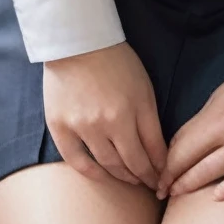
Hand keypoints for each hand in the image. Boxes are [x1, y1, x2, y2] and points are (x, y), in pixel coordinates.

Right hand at [43, 41, 167, 189]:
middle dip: (145, 176)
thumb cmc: (115, 60)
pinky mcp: (61, 127)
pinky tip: (102, 175)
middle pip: (133, 162)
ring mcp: (83, 126)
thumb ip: (150, 120)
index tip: (162, 175)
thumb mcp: (143, 85)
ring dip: (122, 176)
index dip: (160, 168)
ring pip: (108, 165)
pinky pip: (77, 161)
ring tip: (130, 179)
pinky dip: (92, 173)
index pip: (153, 150)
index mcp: (135, 107)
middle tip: (149, 183)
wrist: (77, 41)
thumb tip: (157, 152)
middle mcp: (110, 121)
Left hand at [155, 58, 223, 201]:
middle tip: (160, 189)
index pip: (182, 142)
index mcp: (217, 114)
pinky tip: (216, 197)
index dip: (166, 159)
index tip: (157, 168)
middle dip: (172, 177)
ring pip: (213, 175)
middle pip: (192, 161)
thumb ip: (209, 116)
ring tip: (177, 194)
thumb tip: (193, 138)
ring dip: (191, 185)